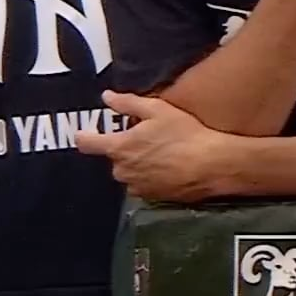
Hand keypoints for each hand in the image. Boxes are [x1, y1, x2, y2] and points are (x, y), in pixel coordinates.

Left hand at [74, 91, 238, 202]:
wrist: (211, 165)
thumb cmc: (184, 134)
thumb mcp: (156, 110)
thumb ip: (127, 103)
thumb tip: (107, 97)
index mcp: (119, 148)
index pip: (87, 144)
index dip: (83, 137)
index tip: (84, 133)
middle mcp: (123, 171)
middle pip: (113, 158)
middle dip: (124, 148)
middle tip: (145, 137)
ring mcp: (137, 187)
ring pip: (129, 172)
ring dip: (137, 164)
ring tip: (160, 152)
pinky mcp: (153, 197)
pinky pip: (143, 184)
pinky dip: (150, 176)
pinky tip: (167, 167)